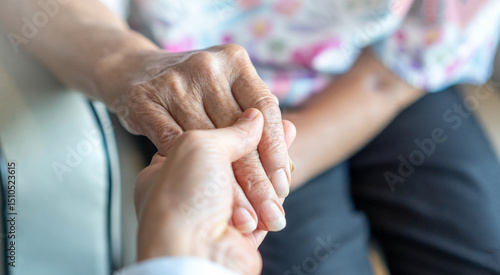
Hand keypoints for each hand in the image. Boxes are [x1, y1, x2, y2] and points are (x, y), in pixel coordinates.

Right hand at [105, 44, 291, 231]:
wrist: (134, 71)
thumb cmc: (194, 90)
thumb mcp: (228, 88)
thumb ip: (256, 111)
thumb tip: (292, 134)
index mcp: (234, 61)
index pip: (264, 109)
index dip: (276, 150)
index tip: (282, 184)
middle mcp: (206, 66)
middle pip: (238, 130)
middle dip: (256, 177)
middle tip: (270, 212)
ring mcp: (174, 81)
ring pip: (207, 142)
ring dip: (228, 185)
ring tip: (243, 216)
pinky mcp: (144, 100)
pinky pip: (172, 142)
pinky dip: (189, 172)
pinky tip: (205, 196)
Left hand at [134, 109, 294, 274]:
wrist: (194, 253)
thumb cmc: (182, 201)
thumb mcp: (199, 146)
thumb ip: (230, 131)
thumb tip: (252, 118)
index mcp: (170, 169)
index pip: (205, 141)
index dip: (231, 126)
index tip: (252, 113)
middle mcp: (192, 192)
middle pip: (231, 160)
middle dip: (256, 141)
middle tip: (276, 122)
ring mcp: (216, 212)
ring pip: (250, 182)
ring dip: (269, 160)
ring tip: (288, 132)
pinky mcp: (242, 230)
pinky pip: (264, 204)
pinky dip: (275, 187)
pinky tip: (287, 168)